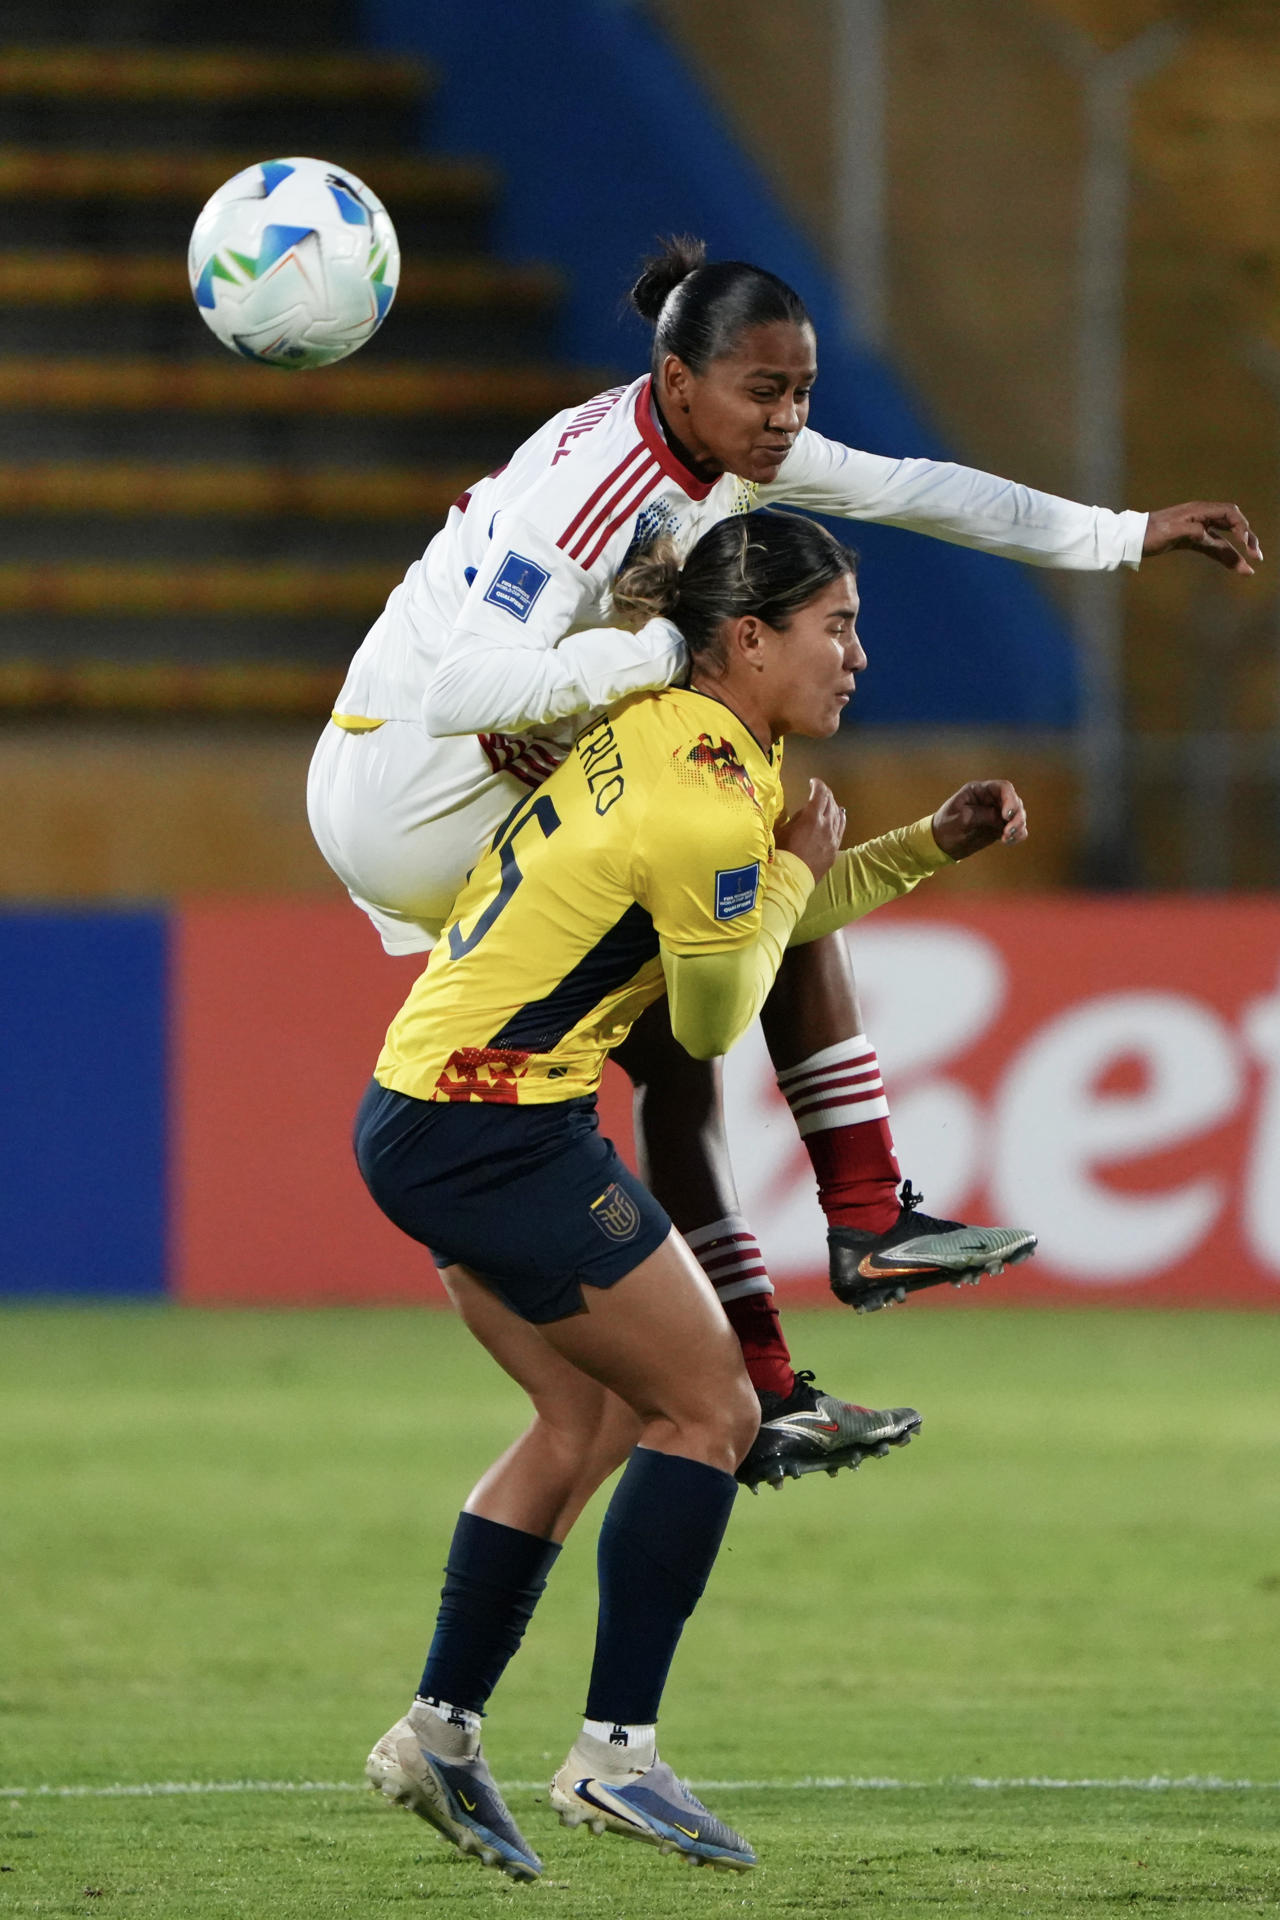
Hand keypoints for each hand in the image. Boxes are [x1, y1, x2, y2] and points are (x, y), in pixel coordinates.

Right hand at [775, 779, 845, 881]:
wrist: (791, 879)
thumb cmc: (781, 853)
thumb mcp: (783, 830)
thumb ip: (796, 818)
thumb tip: (805, 813)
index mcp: (812, 817)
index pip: (820, 794)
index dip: (817, 784)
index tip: (813, 781)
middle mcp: (826, 825)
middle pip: (831, 802)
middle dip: (825, 793)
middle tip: (818, 791)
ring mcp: (833, 838)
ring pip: (838, 815)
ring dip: (833, 805)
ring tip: (828, 802)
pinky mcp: (834, 850)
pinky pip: (841, 829)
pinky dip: (840, 818)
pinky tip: (840, 815)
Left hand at [931, 780, 1026, 860]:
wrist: (940, 844)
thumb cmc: (946, 827)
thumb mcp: (961, 819)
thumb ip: (982, 815)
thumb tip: (1003, 818)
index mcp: (979, 791)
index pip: (1003, 787)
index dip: (1010, 799)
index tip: (1006, 816)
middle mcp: (990, 799)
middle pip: (1015, 801)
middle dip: (1016, 816)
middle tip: (1007, 832)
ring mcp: (996, 813)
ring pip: (1018, 815)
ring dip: (1018, 826)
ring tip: (1006, 838)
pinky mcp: (999, 827)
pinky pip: (1016, 829)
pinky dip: (1017, 835)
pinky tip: (1008, 842)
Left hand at [1143, 502, 1260, 574]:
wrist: (1132, 537)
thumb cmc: (1149, 532)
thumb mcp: (1169, 531)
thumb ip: (1188, 531)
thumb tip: (1206, 534)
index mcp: (1199, 510)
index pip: (1229, 514)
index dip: (1242, 527)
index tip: (1246, 543)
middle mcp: (1203, 517)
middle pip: (1233, 525)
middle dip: (1247, 539)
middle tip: (1256, 556)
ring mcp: (1198, 529)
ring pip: (1224, 541)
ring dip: (1237, 554)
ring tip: (1248, 571)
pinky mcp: (1192, 541)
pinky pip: (1213, 548)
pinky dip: (1224, 557)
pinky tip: (1234, 568)